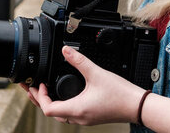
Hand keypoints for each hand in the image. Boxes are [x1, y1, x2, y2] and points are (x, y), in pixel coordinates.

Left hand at [21, 46, 145, 125]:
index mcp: (77, 109)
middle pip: (51, 113)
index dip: (40, 96)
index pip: (48, 109)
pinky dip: (62, 104)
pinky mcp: (91, 116)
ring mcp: (85, 118)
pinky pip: (70, 114)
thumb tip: (65, 50)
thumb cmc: (121, 94)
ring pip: (60, 115)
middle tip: (32, 87)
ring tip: (44, 91)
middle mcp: (79, 117)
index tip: (40, 83)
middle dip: (39, 100)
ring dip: (50, 103)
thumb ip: (79, 61)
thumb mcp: (96, 73)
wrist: (138, 106)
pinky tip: (64, 95)